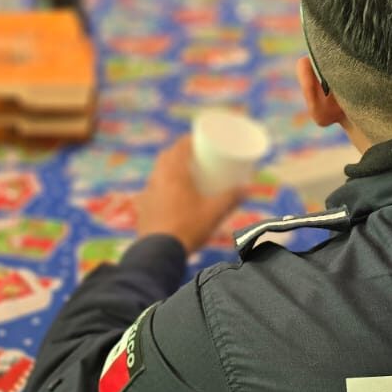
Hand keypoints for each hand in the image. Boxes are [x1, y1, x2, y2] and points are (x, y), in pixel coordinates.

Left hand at [135, 137, 244, 253]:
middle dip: (180, 152)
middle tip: (196, 157)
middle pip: (167, 156)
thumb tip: (248, 189)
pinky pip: (153, 188)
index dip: (190, 139)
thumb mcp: (214, 212)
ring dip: (170, 168)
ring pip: (158, 172)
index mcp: (173, 172)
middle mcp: (157, 177)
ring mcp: (147, 192)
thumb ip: (231, 198)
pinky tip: (171, 196)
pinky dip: (162, 185)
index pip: (180, 146)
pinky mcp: (143, 206)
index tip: (201, 140)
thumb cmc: (188, 227)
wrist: (159, 252)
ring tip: (185, 175)